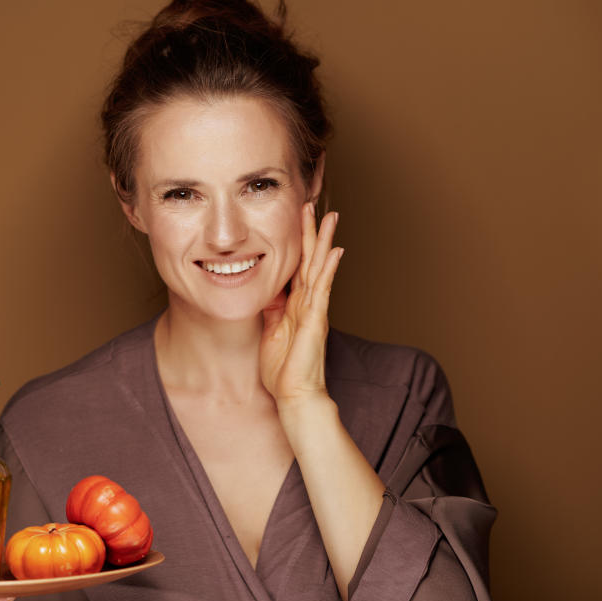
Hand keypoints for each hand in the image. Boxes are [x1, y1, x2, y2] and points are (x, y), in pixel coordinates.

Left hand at [260, 203, 342, 405]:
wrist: (295, 395)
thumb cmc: (283, 370)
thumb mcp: (270, 332)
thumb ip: (271, 310)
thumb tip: (266, 291)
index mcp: (295, 305)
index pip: (297, 267)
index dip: (297, 243)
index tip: (296, 220)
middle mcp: (308, 303)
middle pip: (310, 260)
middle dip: (311, 232)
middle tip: (312, 205)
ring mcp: (314, 310)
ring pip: (319, 268)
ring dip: (323, 241)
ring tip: (330, 216)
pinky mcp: (316, 320)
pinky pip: (322, 289)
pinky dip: (327, 269)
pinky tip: (334, 251)